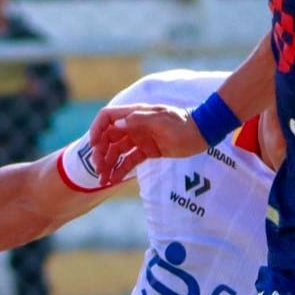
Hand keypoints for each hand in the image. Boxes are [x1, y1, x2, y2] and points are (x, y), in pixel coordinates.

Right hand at [87, 103, 204, 186]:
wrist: (202, 133)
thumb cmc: (182, 124)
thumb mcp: (161, 120)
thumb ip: (139, 120)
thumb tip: (116, 125)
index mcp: (134, 114)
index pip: (107, 117)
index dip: (96, 129)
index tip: (93, 145)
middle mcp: (134, 126)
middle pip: (108, 138)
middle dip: (100, 153)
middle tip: (99, 169)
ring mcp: (140, 139)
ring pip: (117, 151)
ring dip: (108, 164)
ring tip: (103, 180)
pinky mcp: (147, 151)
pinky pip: (129, 160)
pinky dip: (120, 169)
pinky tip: (114, 180)